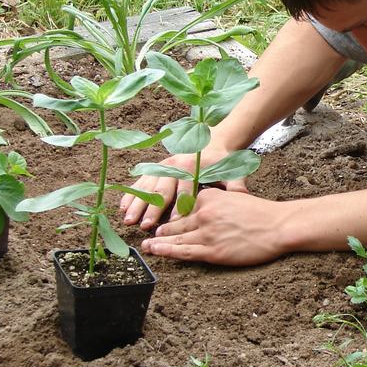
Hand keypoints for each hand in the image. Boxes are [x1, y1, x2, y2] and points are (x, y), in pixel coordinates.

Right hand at [120, 147, 247, 229]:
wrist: (213, 140)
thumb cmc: (222, 160)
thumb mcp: (232, 170)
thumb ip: (236, 183)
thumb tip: (244, 195)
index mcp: (193, 166)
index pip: (185, 189)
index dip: (180, 206)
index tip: (174, 223)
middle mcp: (175, 165)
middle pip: (162, 189)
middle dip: (152, 209)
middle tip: (144, 226)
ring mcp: (163, 165)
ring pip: (147, 186)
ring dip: (137, 204)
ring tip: (129, 220)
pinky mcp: (156, 167)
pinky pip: (141, 181)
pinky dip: (131, 193)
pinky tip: (123, 207)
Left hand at [140, 188, 286, 265]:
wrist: (279, 226)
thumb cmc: (262, 213)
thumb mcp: (236, 197)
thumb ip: (219, 201)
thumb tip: (207, 208)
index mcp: (209, 197)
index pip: (185, 206)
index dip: (176, 214)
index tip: (167, 219)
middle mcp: (204, 213)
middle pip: (176, 222)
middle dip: (161, 229)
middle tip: (147, 233)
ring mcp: (206, 233)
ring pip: (175, 238)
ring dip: (158, 242)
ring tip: (147, 246)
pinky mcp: (212, 251)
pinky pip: (183, 252)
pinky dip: (167, 252)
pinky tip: (157, 251)